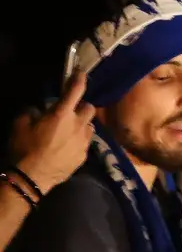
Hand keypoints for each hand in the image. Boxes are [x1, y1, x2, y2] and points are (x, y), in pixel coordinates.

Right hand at [9, 68, 94, 190]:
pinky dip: (79, 140)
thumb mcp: (20, 125)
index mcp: (62, 114)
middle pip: (89, 108)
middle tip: (70, 111)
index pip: (76, 91)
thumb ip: (32, 112)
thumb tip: (40, 110)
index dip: (79, 80)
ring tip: (70, 130)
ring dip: (82, 124)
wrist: (32, 177)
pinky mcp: (84, 155)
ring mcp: (84, 141)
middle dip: (82, 106)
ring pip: (90, 126)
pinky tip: (68, 146)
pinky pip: (86, 142)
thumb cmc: (24, 148)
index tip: (81, 73)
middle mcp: (77, 125)